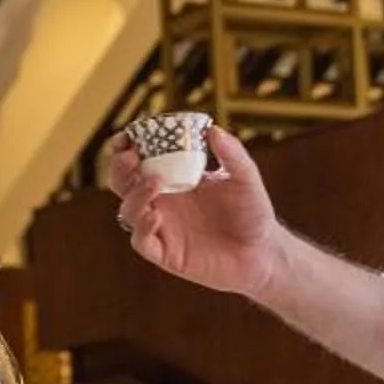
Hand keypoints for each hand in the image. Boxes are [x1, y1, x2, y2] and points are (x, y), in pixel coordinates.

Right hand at [105, 125, 286, 299]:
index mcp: (175, 178)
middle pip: (123, 182)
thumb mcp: (245, 178)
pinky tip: (155, 216)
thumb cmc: (253, 212)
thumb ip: (232, 153)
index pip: (140, 158)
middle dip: (119, 167)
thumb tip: (213, 129)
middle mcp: (163, 201)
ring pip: (128, 210)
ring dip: (134, 195)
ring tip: (155, 183)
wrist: (264, 252)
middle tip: (130, 157)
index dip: (126, 147)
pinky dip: (142, 227)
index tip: (127, 137)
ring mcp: (162, 227)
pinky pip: (141, 241)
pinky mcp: (166, 254)